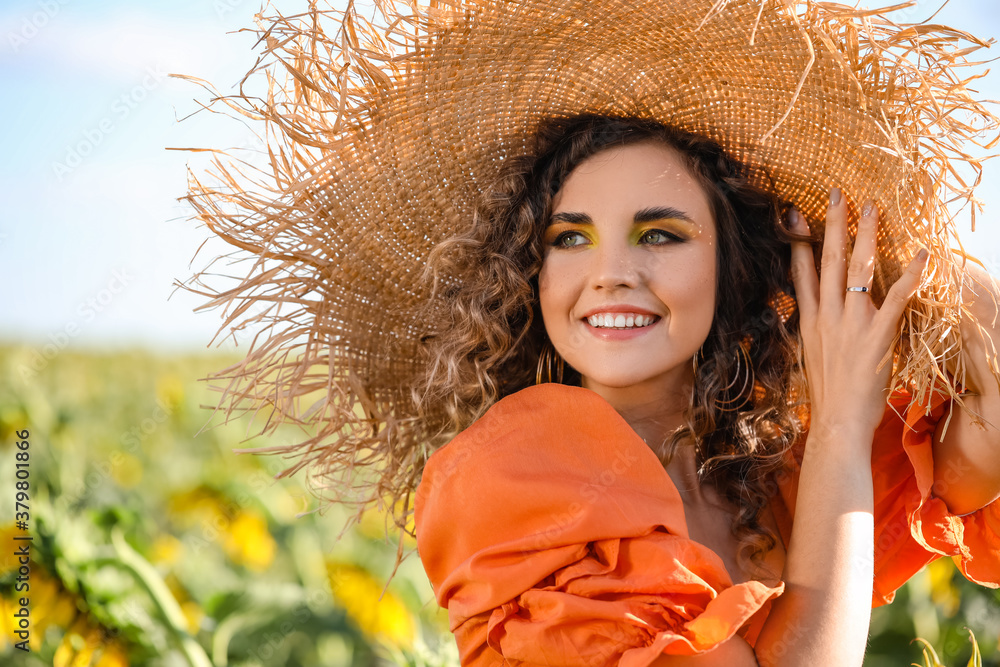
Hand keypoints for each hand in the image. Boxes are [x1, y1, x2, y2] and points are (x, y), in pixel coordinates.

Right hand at [789, 188, 928, 439]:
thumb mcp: (812, 355)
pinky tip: (922, 256)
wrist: (836, 421)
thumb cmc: (827, 395)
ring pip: (858, 269)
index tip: (796, 214)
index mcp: (810, 320)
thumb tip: (818, 315)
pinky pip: (896, 298)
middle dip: (833, 224)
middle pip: (828, 260)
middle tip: (837, 195)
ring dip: (867, 236)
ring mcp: (851, 323)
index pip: (801, 272)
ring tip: (874, 208)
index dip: (798, 241)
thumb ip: (817, 329)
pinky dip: (910, 276)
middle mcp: (827, 315)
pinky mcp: (877, 335)